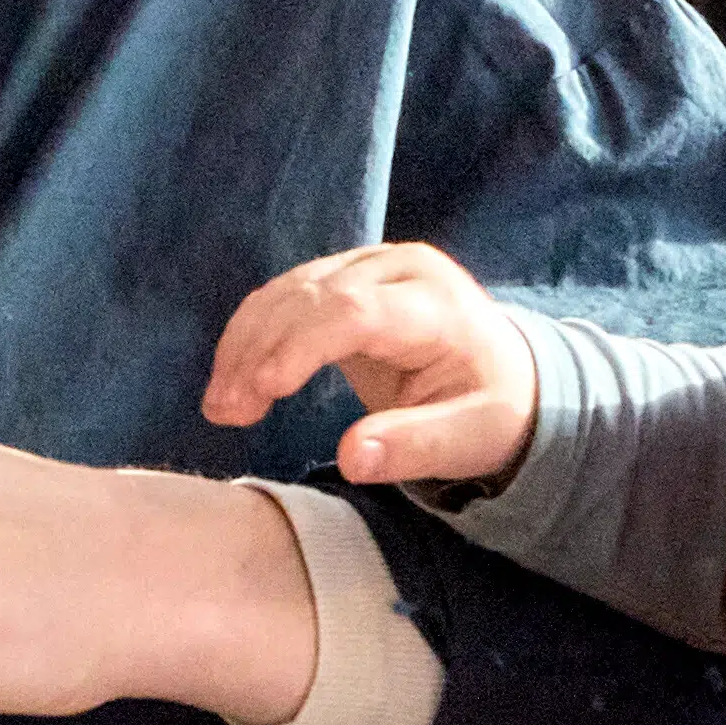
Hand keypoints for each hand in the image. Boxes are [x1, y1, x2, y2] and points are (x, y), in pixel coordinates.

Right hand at [199, 242, 538, 489]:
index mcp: (434, 303)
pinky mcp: (342, 276)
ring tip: (221, 405)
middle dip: (259, 352)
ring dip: (244, 345)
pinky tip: (233, 379)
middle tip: (225, 413)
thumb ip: (414, 447)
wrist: (504, 373)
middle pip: (309, 295)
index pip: (352, 311)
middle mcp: (396, 268)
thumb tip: (352, 459)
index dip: (299, 347)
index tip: (261, 392)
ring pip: (286, 291)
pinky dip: (251, 336)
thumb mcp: (469, 440)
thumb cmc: (490, 409)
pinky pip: (284, 297)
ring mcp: (366, 265)